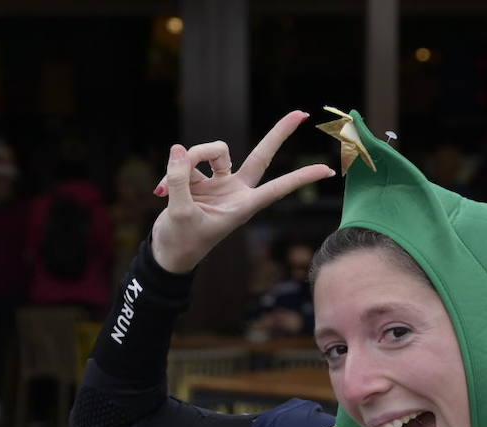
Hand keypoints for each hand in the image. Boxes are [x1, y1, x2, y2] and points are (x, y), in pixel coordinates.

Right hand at [149, 111, 334, 273]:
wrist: (167, 253)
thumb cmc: (181, 243)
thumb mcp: (180, 213)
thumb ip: (179, 179)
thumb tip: (179, 149)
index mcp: (242, 206)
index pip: (276, 187)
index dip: (300, 178)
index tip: (326, 170)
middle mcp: (235, 191)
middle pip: (261, 155)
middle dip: (279, 134)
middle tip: (301, 113)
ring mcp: (218, 184)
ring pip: (211, 153)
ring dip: (190, 160)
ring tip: (168, 186)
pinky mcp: (198, 180)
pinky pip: (187, 163)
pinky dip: (171, 173)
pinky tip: (159, 191)